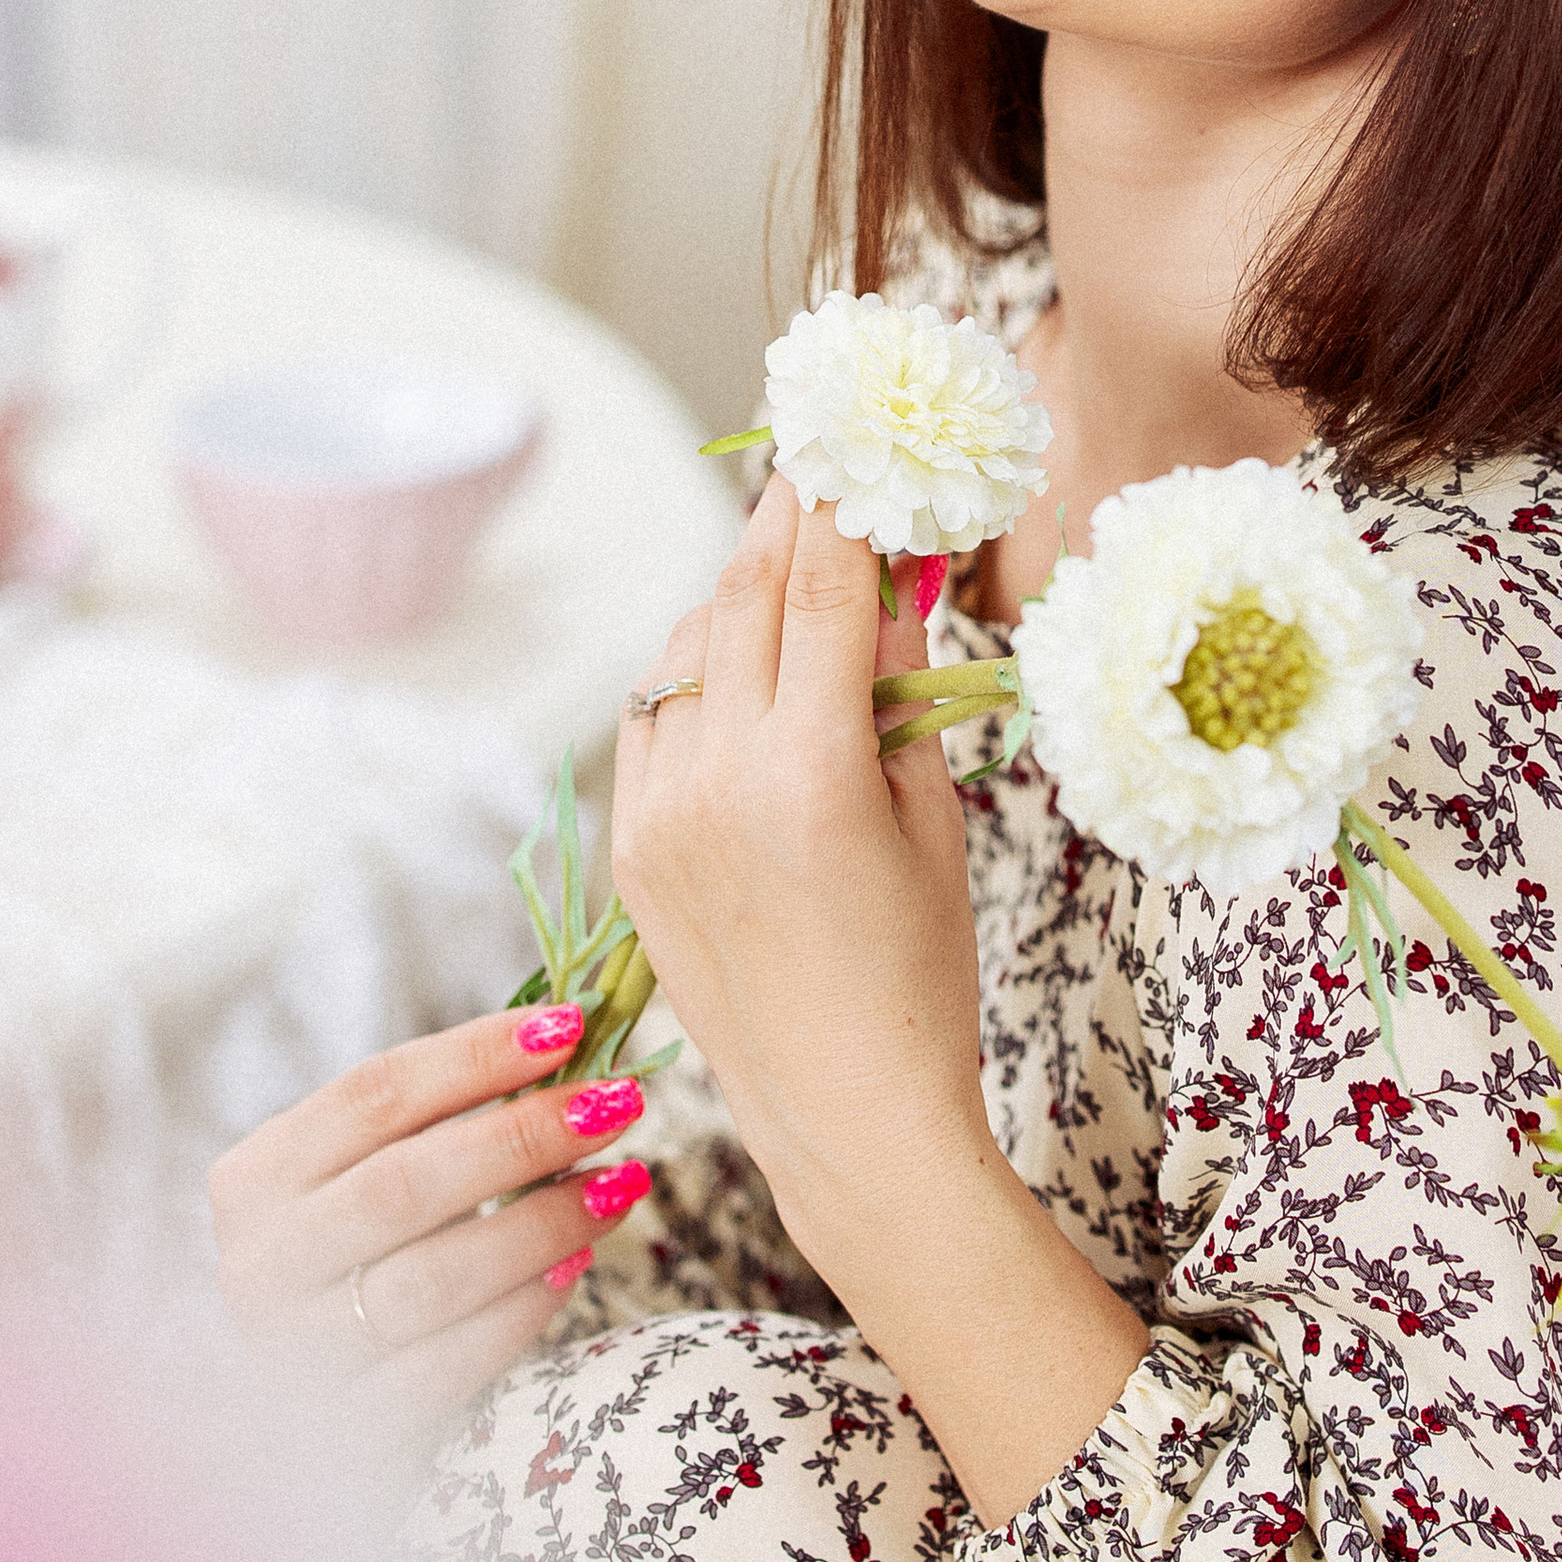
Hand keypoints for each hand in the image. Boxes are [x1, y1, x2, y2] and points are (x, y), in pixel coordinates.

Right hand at [208, 1005, 651, 1456]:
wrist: (301, 1421)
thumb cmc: (355, 1264)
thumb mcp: (360, 1183)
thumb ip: (438, 1121)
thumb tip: (566, 1039)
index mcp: (257, 1178)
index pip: (373, 1094)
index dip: (474, 1056)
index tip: (568, 1026)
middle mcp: (259, 1264)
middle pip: (405, 1184)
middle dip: (524, 1136)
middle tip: (617, 1102)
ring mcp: (296, 1353)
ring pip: (433, 1278)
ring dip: (541, 1224)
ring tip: (619, 1184)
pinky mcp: (347, 1428)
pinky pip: (449, 1364)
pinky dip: (521, 1310)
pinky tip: (574, 1268)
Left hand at [612, 475, 982, 1254]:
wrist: (846, 1119)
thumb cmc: (923, 975)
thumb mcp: (933, 819)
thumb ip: (899, 687)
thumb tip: (889, 573)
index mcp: (809, 775)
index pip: (818, 591)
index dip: (835, 505)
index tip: (845, 442)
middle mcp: (715, 784)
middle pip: (741, 599)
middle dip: (780, 525)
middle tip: (811, 468)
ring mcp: (658, 817)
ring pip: (685, 649)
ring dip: (734, 598)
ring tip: (788, 579)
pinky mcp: (628, 851)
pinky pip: (650, 718)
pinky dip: (691, 675)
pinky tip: (737, 671)